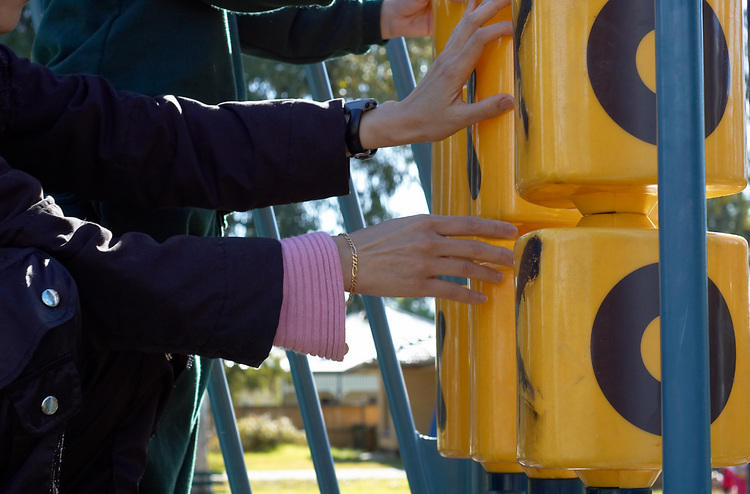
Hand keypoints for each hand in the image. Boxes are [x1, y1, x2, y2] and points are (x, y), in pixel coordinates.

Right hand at [333, 215, 517, 303]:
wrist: (348, 260)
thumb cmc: (375, 242)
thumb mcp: (405, 225)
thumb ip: (429, 229)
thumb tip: (451, 236)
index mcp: (426, 222)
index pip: (469, 223)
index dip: (493, 227)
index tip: (511, 231)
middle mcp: (429, 240)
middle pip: (473, 247)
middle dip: (497, 253)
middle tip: (513, 257)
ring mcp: (425, 264)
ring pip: (466, 269)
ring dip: (487, 274)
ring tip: (501, 278)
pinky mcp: (418, 285)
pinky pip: (451, 291)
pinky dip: (469, 296)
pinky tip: (481, 298)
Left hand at [360, 0, 513, 148]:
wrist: (404, 120)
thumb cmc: (428, 122)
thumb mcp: (458, 120)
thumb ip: (485, 110)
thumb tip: (510, 100)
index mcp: (454, 70)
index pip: (479, 39)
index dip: (498, 29)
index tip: (516, 29)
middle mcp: (448, 58)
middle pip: (471, 22)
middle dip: (491, 6)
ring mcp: (444, 56)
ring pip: (464, 23)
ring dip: (481, 8)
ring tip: (497, 0)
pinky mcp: (443, 59)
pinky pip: (458, 31)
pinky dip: (470, 17)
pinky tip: (475, 10)